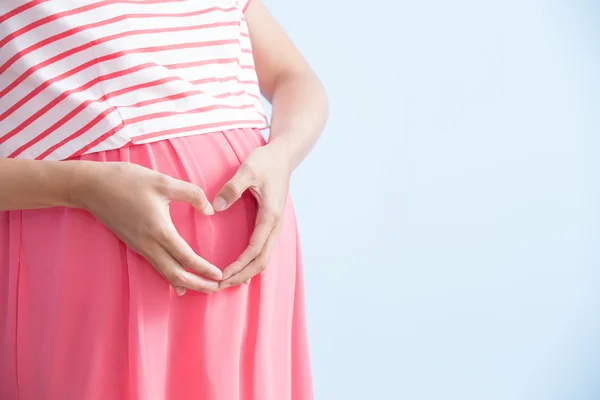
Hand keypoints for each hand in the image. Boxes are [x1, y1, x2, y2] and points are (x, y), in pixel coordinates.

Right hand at [72, 162, 221, 295]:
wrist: (90, 186)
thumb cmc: (127, 180)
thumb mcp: (164, 181)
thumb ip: (191, 194)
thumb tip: (210, 210)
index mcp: (158, 229)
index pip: (185, 257)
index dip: (204, 269)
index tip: (219, 276)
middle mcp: (148, 243)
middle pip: (175, 273)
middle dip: (197, 284)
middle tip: (216, 289)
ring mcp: (139, 246)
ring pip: (164, 272)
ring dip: (185, 282)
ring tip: (202, 287)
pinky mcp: (133, 244)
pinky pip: (155, 266)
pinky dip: (170, 276)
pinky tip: (177, 282)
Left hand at [213, 142, 291, 287]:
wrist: (284, 155)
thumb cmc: (265, 161)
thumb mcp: (247, 170)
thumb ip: (232, 188)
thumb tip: (216, 207)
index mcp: (270, 216)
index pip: (255, 249)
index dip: (239, 265)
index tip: (222, 276)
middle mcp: (275, 225)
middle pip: (262, 261)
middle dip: (242, 276)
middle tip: (219, 287)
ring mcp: (275, 225)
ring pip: (264, 258)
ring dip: (247, 272)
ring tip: (227, 282)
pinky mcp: (271, 223)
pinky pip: (263, 250)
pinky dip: (252, 263)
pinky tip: (239, 269)